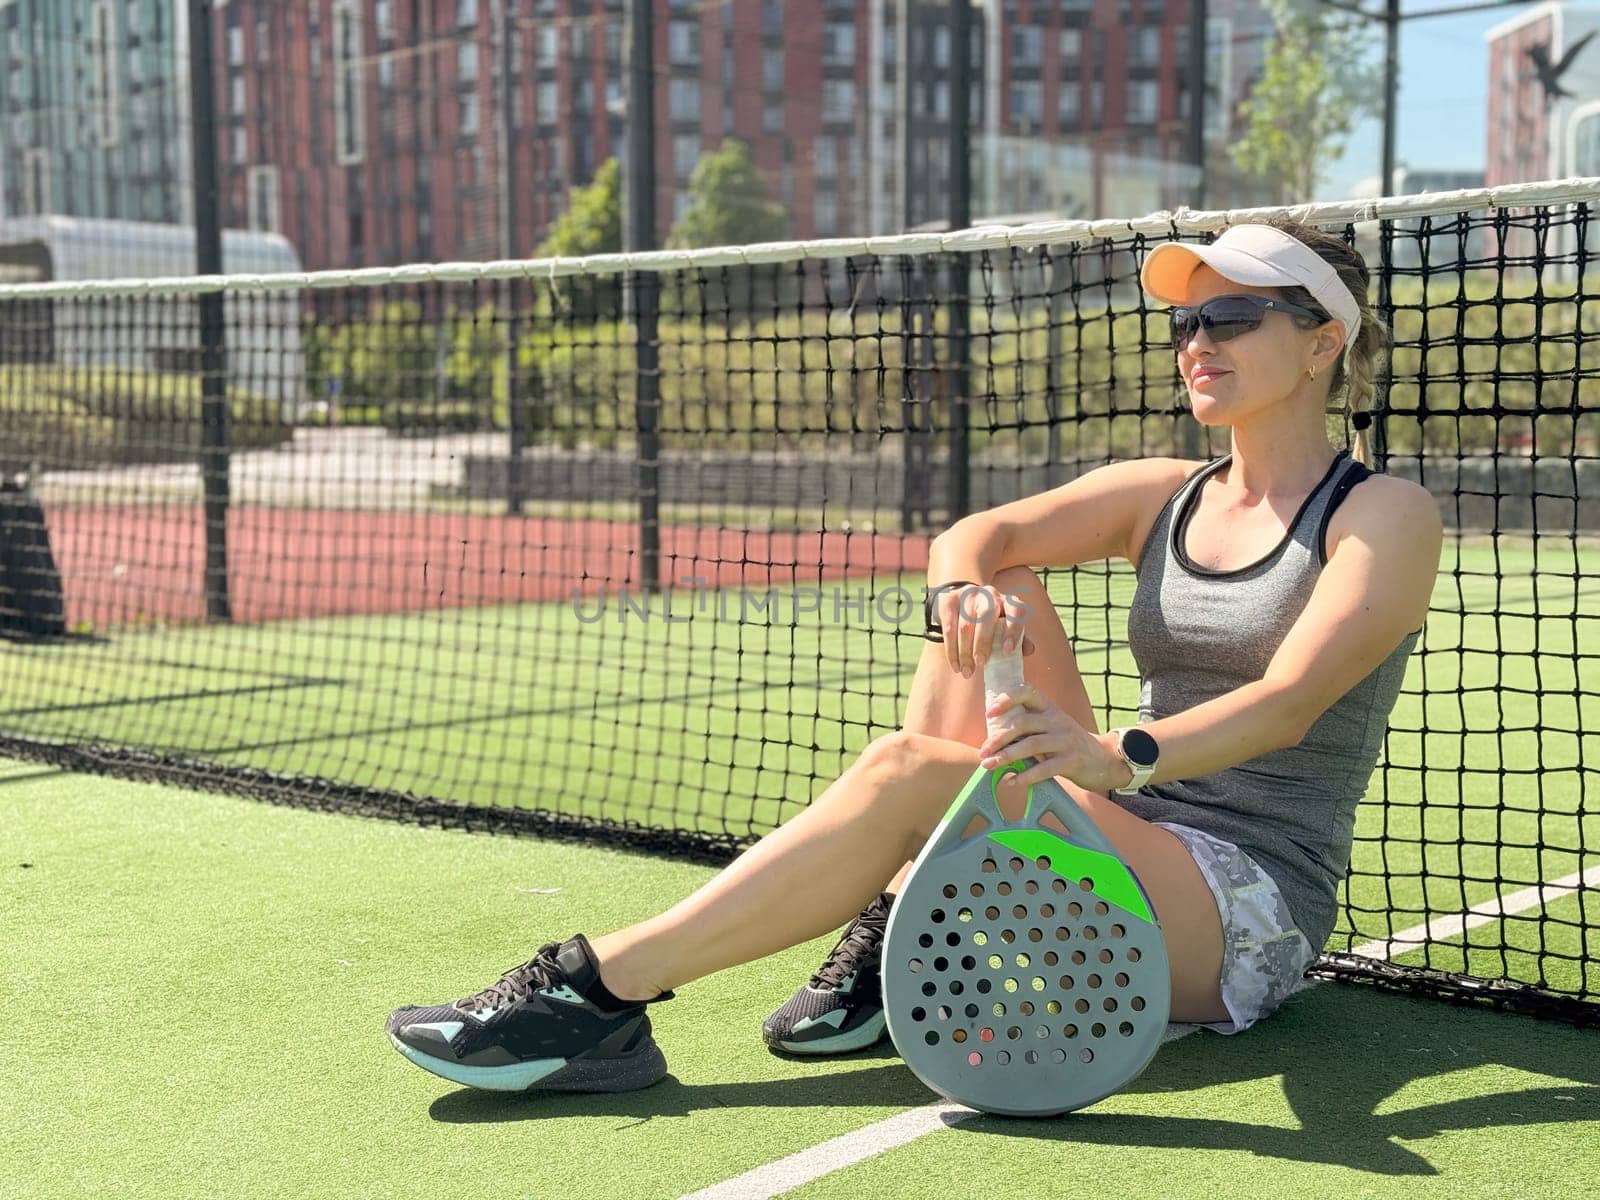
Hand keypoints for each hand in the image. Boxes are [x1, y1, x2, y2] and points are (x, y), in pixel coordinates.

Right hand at [929, 582, 1035, 677]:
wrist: (965, 602)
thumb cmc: (992, 622)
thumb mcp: (1006, 628)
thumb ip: (1019, 638)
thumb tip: (1029, 650)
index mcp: (1009, 602)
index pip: (1016, 611)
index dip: (1012, 631)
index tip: (1007, 652)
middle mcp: (990, 594)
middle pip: (986, 615)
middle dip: (982, 643)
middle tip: (980, 664)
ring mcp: (968, 595)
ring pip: (965, 625)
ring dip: (965, 652)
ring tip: (967, 672)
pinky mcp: (949, 601)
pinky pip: (949, 627)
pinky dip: (952, 650)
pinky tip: (956, 664)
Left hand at [977, 686, 1132, 793]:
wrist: (1104, 759)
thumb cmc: (1067, 743)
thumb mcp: (1051, 726)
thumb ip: (1028, 727)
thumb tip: (993, 740)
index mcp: (1049, 708)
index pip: (1027, 692)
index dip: (1007, 699)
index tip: (989, 713)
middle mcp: (1057, 720)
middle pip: (1023, 723)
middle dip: (999, 738)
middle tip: (983, 752)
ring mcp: (1065, 740)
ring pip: (1031, 745)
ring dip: (1006, 756)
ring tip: (989, 766)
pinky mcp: (1072, 761)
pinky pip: (1044, 769)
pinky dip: (1025, 776)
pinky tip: (1011, 782)